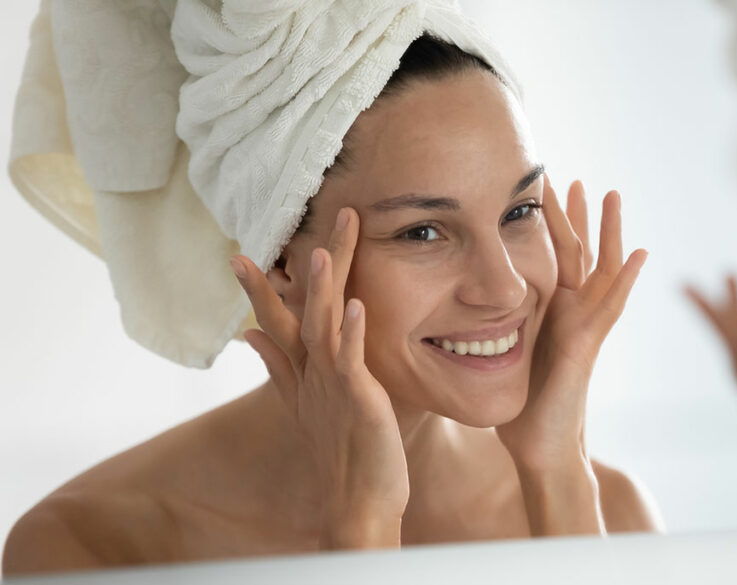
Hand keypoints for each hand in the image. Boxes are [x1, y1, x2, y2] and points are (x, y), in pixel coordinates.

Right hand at [231, 208, 408, 548]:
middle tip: (295, 226)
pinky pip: (353, 362)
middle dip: (300, 270)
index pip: (279, 321)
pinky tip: (355, 306)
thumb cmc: (340, 452)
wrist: (356, 503)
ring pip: (324, 329)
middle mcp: (314, 373)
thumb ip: (278, 367)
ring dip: (321, 291)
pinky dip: (352, 334)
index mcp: (304, 371)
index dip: (261, 289)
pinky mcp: (359, 400)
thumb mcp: (303, 403)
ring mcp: (334, 385)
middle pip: (303, 313)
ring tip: (322, 253)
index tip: (239, 254)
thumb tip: (250, 334)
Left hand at [497, 176, 646, 470]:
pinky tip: (640, 253)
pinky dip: (627, 279)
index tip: (534, 189)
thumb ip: (484, 328)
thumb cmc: (518, 403)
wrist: (538, 444)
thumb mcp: (497, 352)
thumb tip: (445, 309)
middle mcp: (569, 313)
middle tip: (571, 177)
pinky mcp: (587, 343)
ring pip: (601, 269)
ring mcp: (583, 326)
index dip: (543, 224)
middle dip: (573, 216)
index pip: (546, 256)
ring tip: (613, 195)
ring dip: (607, 232)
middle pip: (575, 253)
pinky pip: (611, 306)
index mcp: (546, 310)